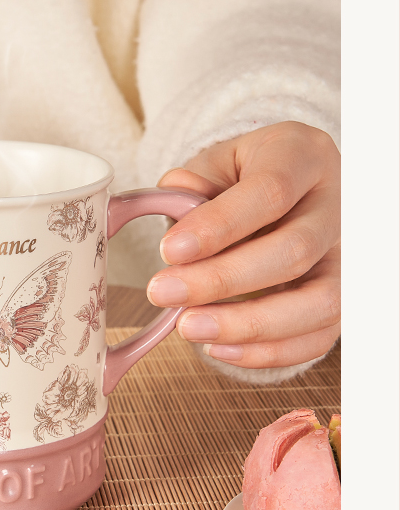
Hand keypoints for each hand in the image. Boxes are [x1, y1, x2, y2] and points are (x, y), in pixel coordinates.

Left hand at [150, 122, 339, 368]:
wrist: (286, 187)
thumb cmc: (246, 176)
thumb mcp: (217, 162)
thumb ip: (192, 184)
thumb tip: (175, 207)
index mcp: (303, 158)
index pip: (270, 191)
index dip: (219, 224)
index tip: (169, 250)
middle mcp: (337, 206)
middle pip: (293, 251)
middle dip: (222, 279)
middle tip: (163, 292)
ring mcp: (346, 257)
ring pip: (318, 302)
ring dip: (247, 324)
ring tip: (187, 327)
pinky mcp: (344, 299)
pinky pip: (319, 337)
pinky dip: (267, 352)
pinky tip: (217, 347)